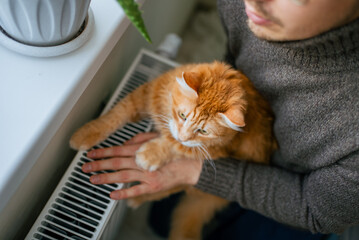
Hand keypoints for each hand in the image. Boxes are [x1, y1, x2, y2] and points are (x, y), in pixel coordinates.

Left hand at [82, 132, 202, 199]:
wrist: (191, 165)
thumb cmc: (175, 151)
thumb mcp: (157, 138)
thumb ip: (139, 140)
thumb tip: (124, 145)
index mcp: (143, 149)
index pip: (118, 150)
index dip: (103, 152)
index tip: (91, 154)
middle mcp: (143, 161)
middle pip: (116, 163)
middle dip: (99, 165)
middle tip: (85, 168)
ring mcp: (148, 174)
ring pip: (123, 175)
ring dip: (106, 178)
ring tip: (93, 180)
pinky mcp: (153, 185)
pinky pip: (136, 190)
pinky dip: (123, 192)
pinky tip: (112, 195)